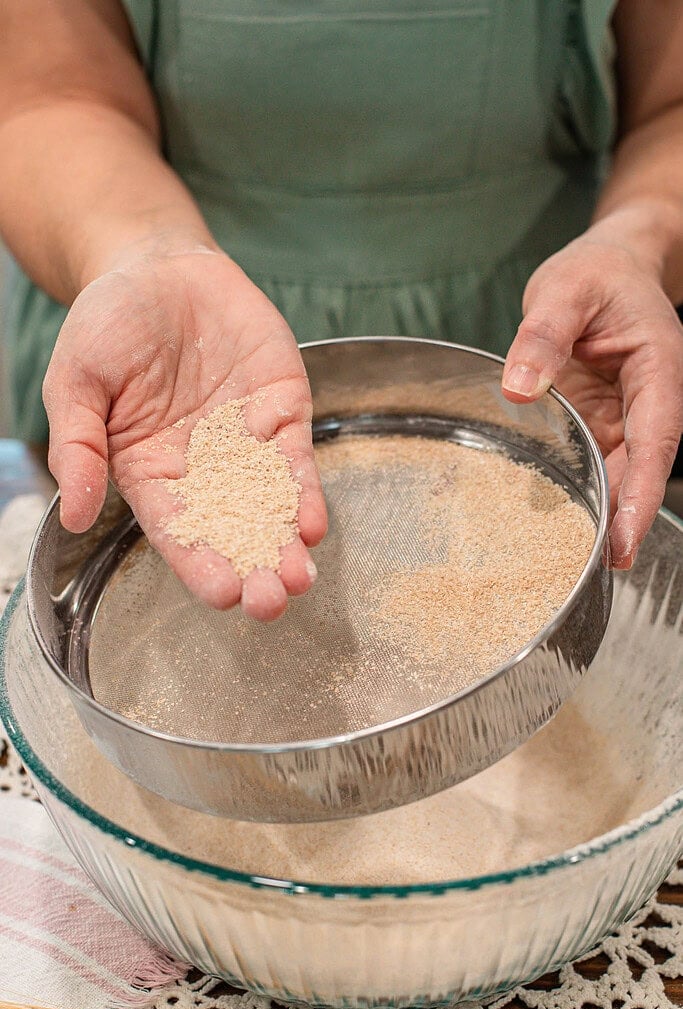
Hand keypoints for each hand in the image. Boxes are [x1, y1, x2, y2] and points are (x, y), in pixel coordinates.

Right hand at [42, 247, 326, 618]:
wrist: (159, 267)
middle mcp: (204, 469)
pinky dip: (307, 488)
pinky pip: (297, 456)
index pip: (177, 531)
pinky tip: (314, 522)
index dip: (199, 564)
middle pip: (233, 529)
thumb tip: (74, 516)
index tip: (222, 594)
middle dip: (254, 567)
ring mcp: (247, 441)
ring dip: (288, 540)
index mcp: (152, 473)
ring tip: (301, 577)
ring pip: (272, 502)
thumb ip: (77, 448)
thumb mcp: (76, 382)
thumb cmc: (108, 324)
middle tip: (271, 600)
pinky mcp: (280, 409)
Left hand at [502, 230, 682, 568]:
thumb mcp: (563, 290)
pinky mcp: (598, 419)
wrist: (609, 264)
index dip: (641, 494)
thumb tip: (518, 389)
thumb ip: (541, 336)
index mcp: (658, 369)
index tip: (626, 540)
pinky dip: (578, 489)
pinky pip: (591, 460)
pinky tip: (554, 520)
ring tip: (574, 559)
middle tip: (595, 568)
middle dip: (622, 521)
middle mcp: (647, 400)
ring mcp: (623, 414)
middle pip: (639, 468)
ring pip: (616, 472)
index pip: (656, 439)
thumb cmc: (596, 272)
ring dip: (600, 513)